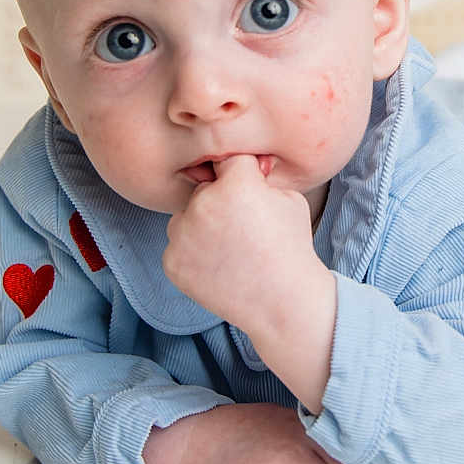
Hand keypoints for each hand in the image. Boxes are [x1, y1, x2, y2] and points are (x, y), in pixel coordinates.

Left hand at [163, 154, 324, 336]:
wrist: (283, 302)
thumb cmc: (291, 249)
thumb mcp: (289, 199)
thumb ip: (260, 178)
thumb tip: (245, 168)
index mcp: (234, 184)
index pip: (229, 162)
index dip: (243, 176)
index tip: (251, 193)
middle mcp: (202, 205)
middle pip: (204, 190)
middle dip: (219, 201)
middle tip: (243, 227)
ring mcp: (183, 236)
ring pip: (185, 218)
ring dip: (200, 226)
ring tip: (230, 248)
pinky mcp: (172, 262)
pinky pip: (178, 246)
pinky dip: (193, 253)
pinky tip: (219, 265)